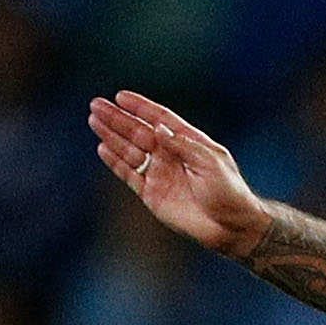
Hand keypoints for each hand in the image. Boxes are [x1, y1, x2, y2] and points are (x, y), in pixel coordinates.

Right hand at [88, 90, 270, 258]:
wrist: (231, 227)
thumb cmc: (229, 192)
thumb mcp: (210, 162)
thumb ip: (183, 145)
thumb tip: (158, 128)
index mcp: (189, 143)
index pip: (160, 119)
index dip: (140, 107)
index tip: (120, 96)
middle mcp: (172, 156)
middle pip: (139, 132)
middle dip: (118, 119)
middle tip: (96, 105)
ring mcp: (161, 174)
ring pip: (130, 150)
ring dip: (112, 136)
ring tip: (94, 121)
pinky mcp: (152, 194)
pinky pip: (129, 175)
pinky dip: (116, 162)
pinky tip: (103, 148)